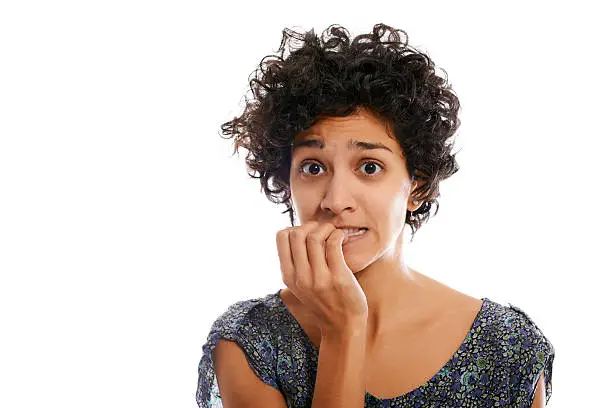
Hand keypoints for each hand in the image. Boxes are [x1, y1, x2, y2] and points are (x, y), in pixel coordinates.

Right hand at [276, 221, 367, 335]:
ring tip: (333, 233)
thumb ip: (296, 263)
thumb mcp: (300, 285)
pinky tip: (341, 239)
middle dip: (311, 225)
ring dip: (326, 228)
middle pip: (297, 234)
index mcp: (288, 276)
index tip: (308, 233)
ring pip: (314, 237)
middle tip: (323, 230)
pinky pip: (333, 244)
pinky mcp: (338, 278)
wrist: (343, 326)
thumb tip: (295, 232)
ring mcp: (318, 278)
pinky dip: (337, 235)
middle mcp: (300, 277)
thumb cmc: (324, 300)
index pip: (281, 237)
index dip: (295, 227)